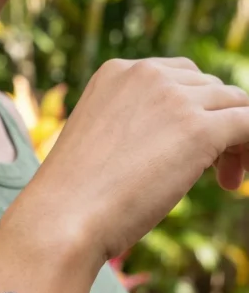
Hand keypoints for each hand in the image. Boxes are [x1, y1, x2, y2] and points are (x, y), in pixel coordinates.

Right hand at [31, 56, 248, 260]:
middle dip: (217, 128)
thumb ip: (137, 128)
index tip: (188, 152)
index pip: (180, 78)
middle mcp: (147, 74)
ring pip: (235, 106)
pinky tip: (239, 177)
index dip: (193, 112)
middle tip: (215, 176)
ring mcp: (175, 100)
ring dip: (237, 142)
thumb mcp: (101, 145)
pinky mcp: (199, 130)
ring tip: (227, 181)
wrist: (61, 220)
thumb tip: (181, 143)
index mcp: (118, 73)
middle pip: (211, 90)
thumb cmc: (72, 200)